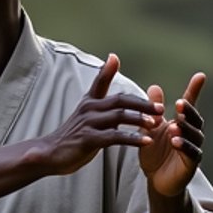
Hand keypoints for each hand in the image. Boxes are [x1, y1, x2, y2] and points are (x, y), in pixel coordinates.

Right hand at [41, 53, 161, 176]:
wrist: (52, 155)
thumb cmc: (74, 134)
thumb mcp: (86, 111)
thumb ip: (99, 93)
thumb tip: (108, 68)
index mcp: (89, 102)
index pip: (99, 81)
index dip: (107, 69)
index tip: (114, 57)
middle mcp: (89, 109)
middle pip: (120, 100)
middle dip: (142, 104)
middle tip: (160, 109)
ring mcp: (88, 124)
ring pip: (119, 116)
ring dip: (140, 120)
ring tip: (156, 124)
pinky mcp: (89, 140)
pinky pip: (115, 137)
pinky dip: (132, 139)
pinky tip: (146, 142)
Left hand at [138, 72, 205, 198]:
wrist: (157, 182)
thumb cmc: (156, 155)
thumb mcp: (151, 130)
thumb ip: (154, 111)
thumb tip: (154, 87)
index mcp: (182, 124)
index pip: (190, 105)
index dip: (195, 90)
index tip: (200, 76)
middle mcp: (191, 134)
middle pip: (194, 119)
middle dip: (189, 111)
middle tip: (181, 103)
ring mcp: (194, 149)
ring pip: (194, 136)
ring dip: (185, 129)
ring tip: (175, 125)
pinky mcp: (191, 164)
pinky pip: (191, 153)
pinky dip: (184, 147)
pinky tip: (176, 142)